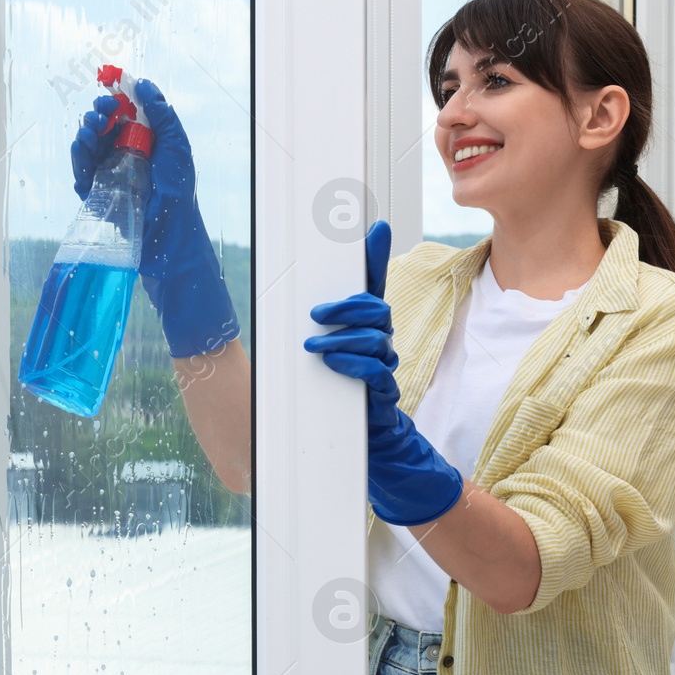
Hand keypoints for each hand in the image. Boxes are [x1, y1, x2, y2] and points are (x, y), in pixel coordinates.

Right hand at [71, 81, 239, 358]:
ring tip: (94, 129)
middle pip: (101, 125)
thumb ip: (161, 113)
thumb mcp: (176, 145)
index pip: (122, 113)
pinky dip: (78, 156)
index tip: (114, 93)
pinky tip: (83, 145)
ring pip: (87, 144)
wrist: (169, 234)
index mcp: (143, 141)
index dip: (115, 99)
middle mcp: (123, 154)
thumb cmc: (178, 191)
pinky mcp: (95, 192)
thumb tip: (142, 84)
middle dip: (98, 113)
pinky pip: (80, 170)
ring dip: (86, 131)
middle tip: (104, 112)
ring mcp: (107, 173)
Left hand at [303, 220, 464, 524]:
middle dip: (347, 307)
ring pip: (375, 339)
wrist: (365, 448)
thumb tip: (290, 313)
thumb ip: (313, 337)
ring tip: (314, 346)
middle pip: (374, 309)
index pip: (373, 286)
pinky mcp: (383, 394)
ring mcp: (384, 368)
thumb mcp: (320, 362)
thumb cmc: (338, 400)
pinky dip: (352, 365)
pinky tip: (333, 364)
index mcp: (366, 331)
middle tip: (318, 315)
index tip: (374, 226)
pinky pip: (375, 372)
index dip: (375, 256)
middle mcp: (380, 343)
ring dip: (343, 339)